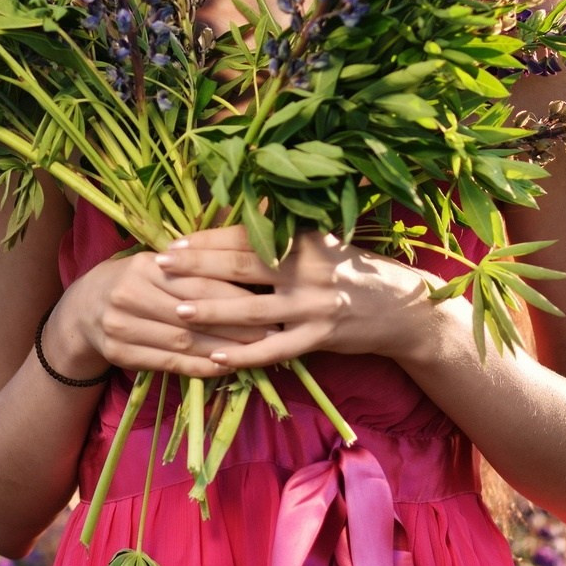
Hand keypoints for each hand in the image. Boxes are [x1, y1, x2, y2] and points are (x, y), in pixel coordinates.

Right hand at [49, 246, 276, 380]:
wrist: (81, 311)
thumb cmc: (131, 280)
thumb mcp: (154, 261)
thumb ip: (194, 259)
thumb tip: (245, 245)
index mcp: (142, 265)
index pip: (196, 281)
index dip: (234, 293)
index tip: (267, 298)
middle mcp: (128, 295)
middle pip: (192, 314)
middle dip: (236, 324)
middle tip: (273, 329)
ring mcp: (121, 328)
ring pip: (182, 341)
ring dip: (223, 349)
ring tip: (257, 351)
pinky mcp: (120, 354)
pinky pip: (168, 363)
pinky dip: (200, 367)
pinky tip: (226, 366)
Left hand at [154, 224, 442, 369]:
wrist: (404, 309)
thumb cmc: (356, 270)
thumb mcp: (325, 240)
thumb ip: (287, 228)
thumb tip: (244, 207)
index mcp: (306, 239)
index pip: (248, 236)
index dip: (210, 238)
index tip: (177, 241)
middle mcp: (308, 269)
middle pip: (243, 267)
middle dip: (198, 266)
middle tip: (161, 265)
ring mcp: (314, 305)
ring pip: (253, 310)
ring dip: (212, 311)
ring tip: (176, 310)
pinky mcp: (320, 338)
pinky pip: (275, 349)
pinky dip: (244, 355)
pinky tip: (216, 358)